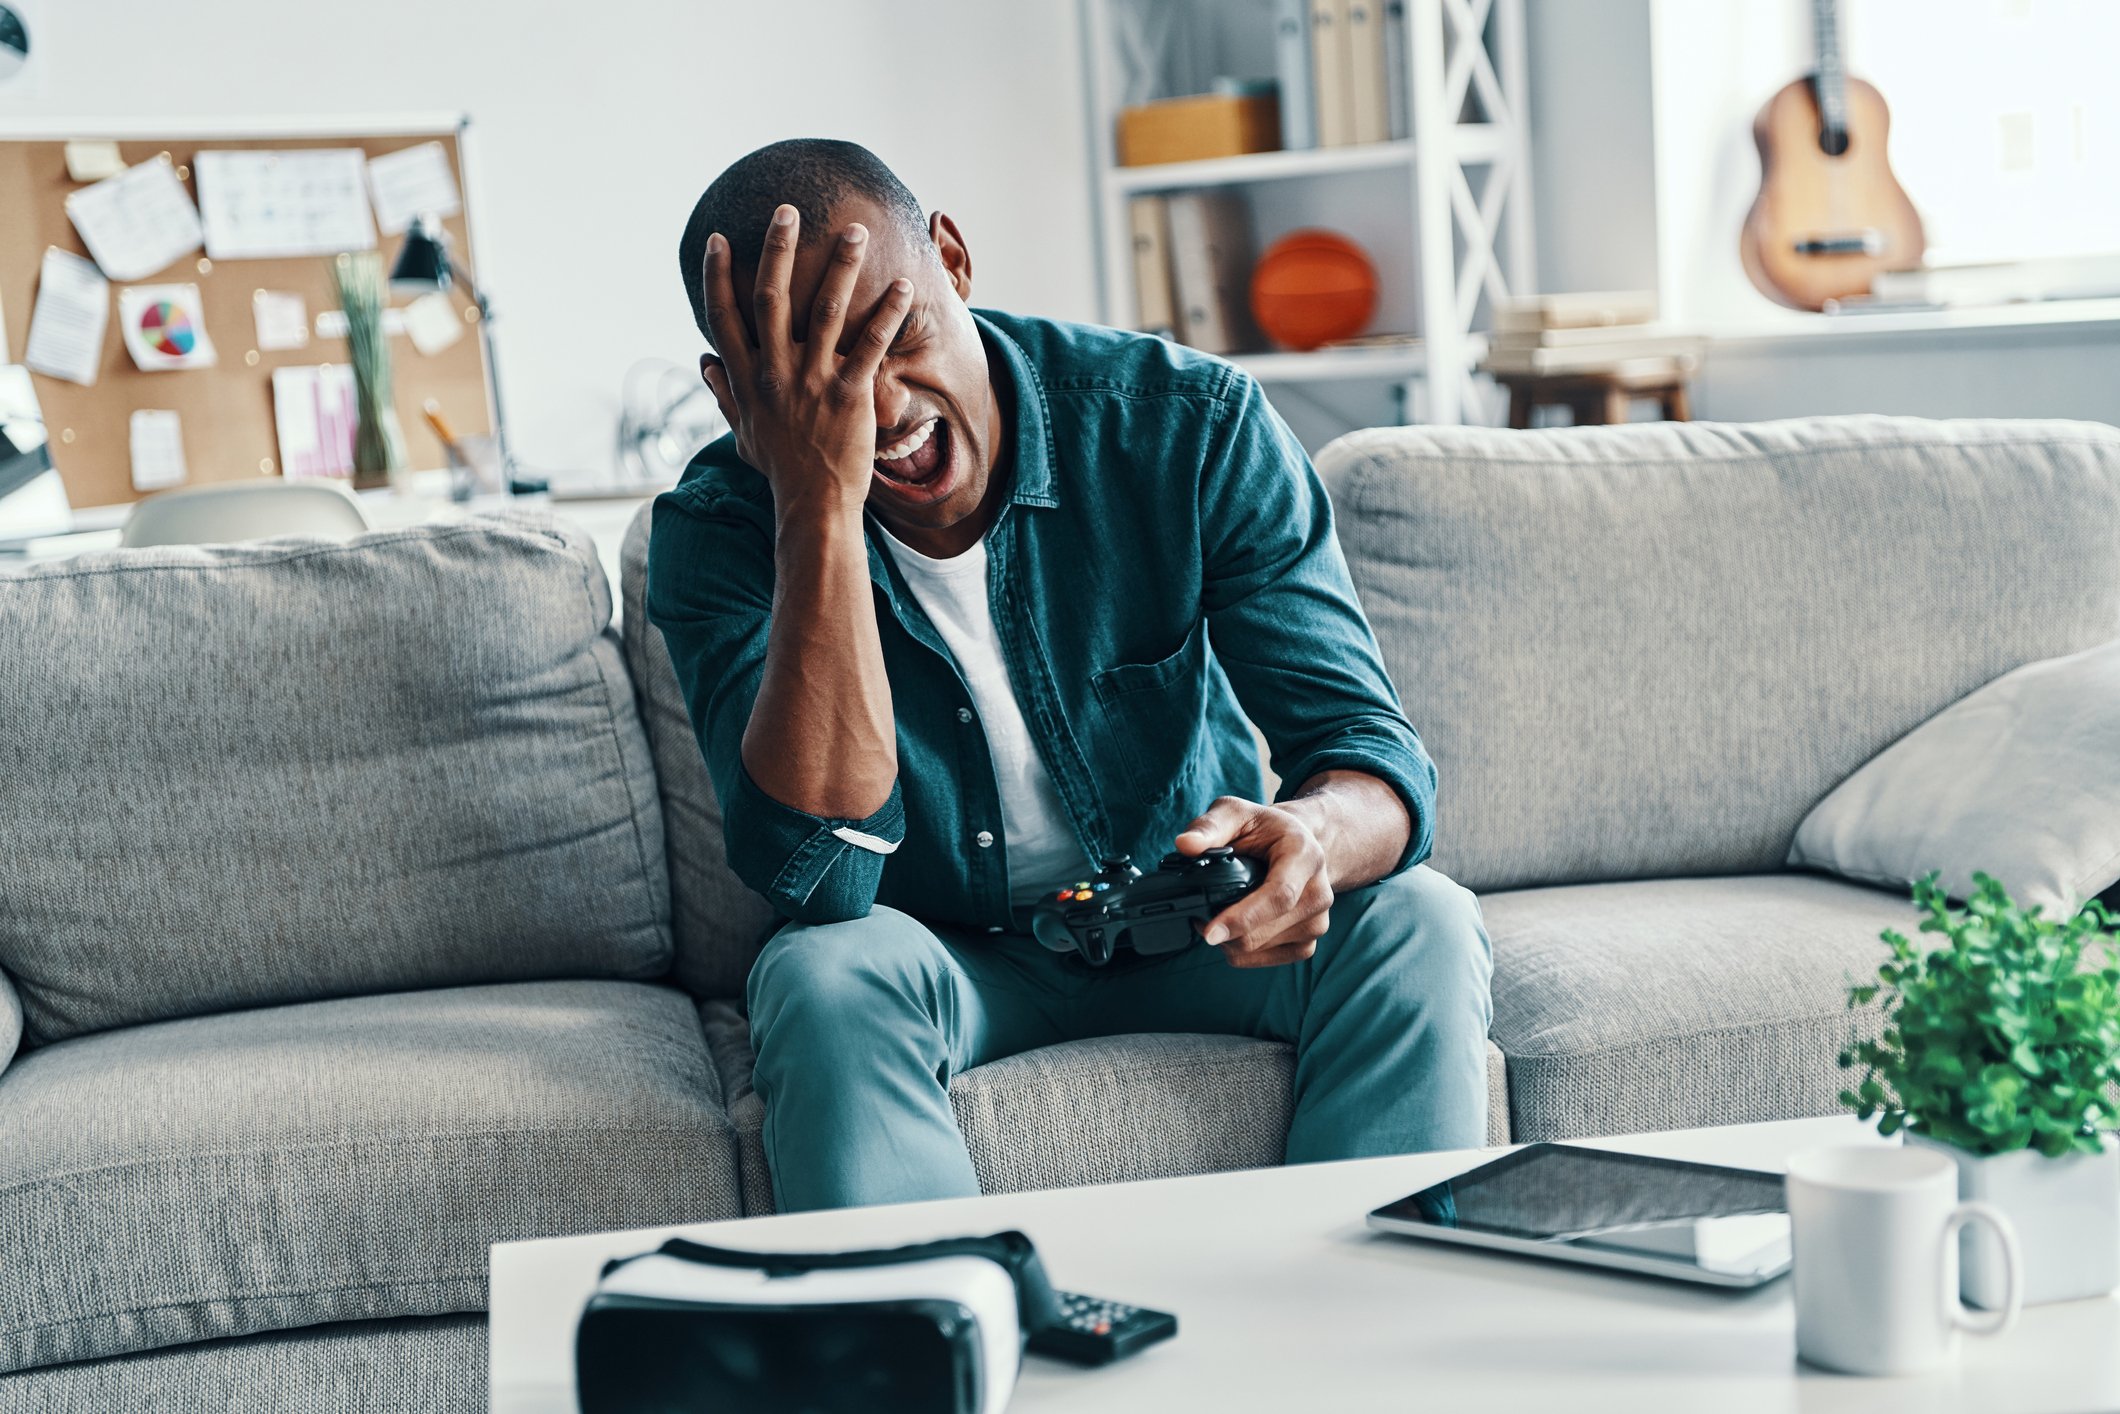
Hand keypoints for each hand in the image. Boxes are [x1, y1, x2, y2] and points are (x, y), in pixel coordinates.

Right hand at [697, 205, 912, 513]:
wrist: (814, 505)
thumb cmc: (780, 470)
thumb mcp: (743, 432)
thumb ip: (723, 393)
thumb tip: (702, 360)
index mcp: (746, 378)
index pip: (724, 316)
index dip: (718, 276)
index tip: (718, 240)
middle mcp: (775, 371)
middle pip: (770, 297)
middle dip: (777, 249)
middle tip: (787, 210)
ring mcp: (811, 380)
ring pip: (825, 309)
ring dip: (841, 266)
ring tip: (856, 231)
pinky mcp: (849, 393)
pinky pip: (870, 344)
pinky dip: (887, 313)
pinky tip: (904, 286)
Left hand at [1175, 797, 1333, 968]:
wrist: (1299, 845)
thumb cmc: (1264, 829)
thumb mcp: (1236, 812)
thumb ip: (1209, 826)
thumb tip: (1185, 845)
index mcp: (1306, 856)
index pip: (1278, 896)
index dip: (1242, 918)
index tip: (1210, 932)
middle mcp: (1319, 893)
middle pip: (1263, 931)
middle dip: (1223, 930)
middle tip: (1198, 912)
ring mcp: (1316, 923)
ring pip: (1258, 949)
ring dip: (1229, 939)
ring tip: (1218, 913)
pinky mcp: (1307, 945)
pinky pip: (1263, 960)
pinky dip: (1240, 950)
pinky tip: (1234, 928)